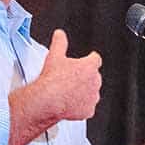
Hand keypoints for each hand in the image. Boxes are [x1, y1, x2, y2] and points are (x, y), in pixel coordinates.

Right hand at [8, 29, 100, 144]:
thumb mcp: (55, 56)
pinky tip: (70, 104)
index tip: (87, 60)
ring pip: (92, 93)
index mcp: (90, 66)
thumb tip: (60, 34)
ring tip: (69, 92)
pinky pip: (87, 108)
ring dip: (84, 92)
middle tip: (72, 79)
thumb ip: (60, 42)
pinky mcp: (88, 110)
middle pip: (94, 77)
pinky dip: (81, 106)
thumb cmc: (52, 80)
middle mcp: (95, 82)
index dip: (90, 59)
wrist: (48, 100)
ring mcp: (93, 97)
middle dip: (85, 77)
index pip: (95, 59)